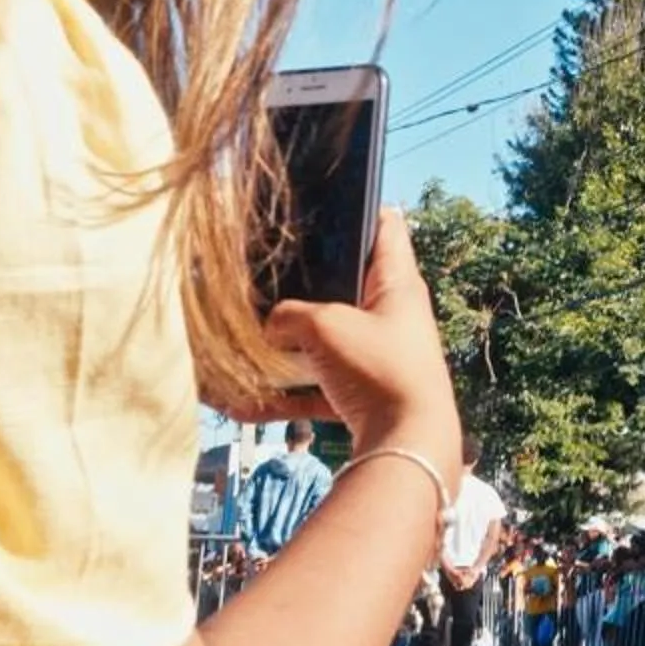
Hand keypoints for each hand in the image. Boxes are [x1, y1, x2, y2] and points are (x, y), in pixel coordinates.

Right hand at [251, 211, 462, 482]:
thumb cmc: (379, 368)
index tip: (322, 202)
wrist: (406, 443)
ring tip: (238, 347)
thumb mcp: (327, 327)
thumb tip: (269, 326)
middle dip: (303, 287)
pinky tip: (239, 406)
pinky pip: (314, 390)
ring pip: (322, 343)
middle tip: (262, 275)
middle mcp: (391, 315)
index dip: (360, 208)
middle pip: (343, 288)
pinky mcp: (362, 395)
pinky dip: (282, 398)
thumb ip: (289, 316)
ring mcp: (376, 356)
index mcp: (396, 283)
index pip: (386, 227)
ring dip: (283, 350)